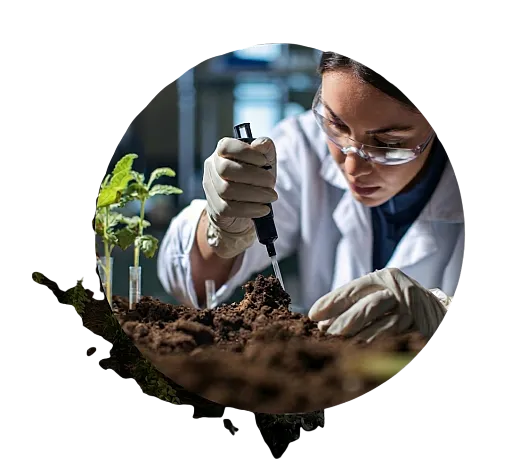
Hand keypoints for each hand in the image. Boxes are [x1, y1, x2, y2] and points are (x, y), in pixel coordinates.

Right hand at [202, 136, 277, 257]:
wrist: (245, 207)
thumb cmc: (254, 180)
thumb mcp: (264, 163)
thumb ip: (265, 150)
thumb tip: (262, 145)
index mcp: (222, 152)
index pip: (226, 146)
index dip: (246, 152)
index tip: (264, 162)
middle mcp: (212, 167)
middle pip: (225, 169)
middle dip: (253, 176)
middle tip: (272, 183)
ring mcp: (210, 188)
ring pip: (226, 190)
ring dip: (254, 194)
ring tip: (271, 196)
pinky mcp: (214, 207)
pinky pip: (228, 208)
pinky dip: (249, 209)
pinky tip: (264, 209)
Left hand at [308, 268, 448, 341]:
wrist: (436, 310)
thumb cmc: (395, 301)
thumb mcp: (377, 292)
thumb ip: (352, 302)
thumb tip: (320, 322)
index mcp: (385, 278)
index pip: (354, 289)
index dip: (332, 302)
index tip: (313, 315)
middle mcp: (401, 292)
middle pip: (370, 306)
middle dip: (345, 321)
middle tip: (326, 334)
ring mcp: (413, 312)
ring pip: (385, 326)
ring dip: (360, 338)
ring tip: (340, 346)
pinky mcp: (421, 331)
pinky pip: (397, 341)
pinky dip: (379, 349)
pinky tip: (364, 354)